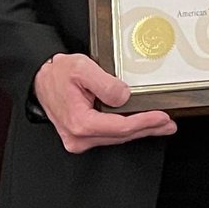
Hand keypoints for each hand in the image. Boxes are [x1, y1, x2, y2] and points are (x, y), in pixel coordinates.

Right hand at [33, 52, 176, 152]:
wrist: (40, 80)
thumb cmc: (58, 74)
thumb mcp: (82, 68)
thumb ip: (105, 83)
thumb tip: (124, 96)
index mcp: (79, 122)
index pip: (120, 127)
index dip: (144, 122)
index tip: (161, 117)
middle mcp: (78, 136)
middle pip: (122, 135)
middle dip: (148, 129)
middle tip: (168, 124)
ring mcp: (79, 139)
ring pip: (117, 137)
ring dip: (140, 130)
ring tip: (160, 125)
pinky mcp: (82, 137)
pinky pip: (110, 135)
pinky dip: (127, 130)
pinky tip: (140, 125)